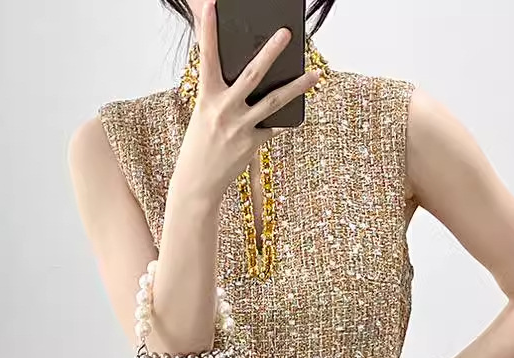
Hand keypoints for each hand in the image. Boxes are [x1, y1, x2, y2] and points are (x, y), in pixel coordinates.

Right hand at [170, 1, 320, 204]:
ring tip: (315, 74)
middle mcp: (224, 110)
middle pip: (252, 75)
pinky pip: (274, 126)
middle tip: (287, 33)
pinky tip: (297, 114)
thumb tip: (244, 75)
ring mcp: (240, 127)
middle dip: (270, 52)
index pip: (208, 58)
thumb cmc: (200, 145)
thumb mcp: (204, 114)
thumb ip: (220, 93)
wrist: (197, 183)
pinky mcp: (253, 144)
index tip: (213, 7)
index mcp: (207, 98)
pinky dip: (284, 119)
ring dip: (297, 87)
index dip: (210, 31)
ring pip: (274, 101)